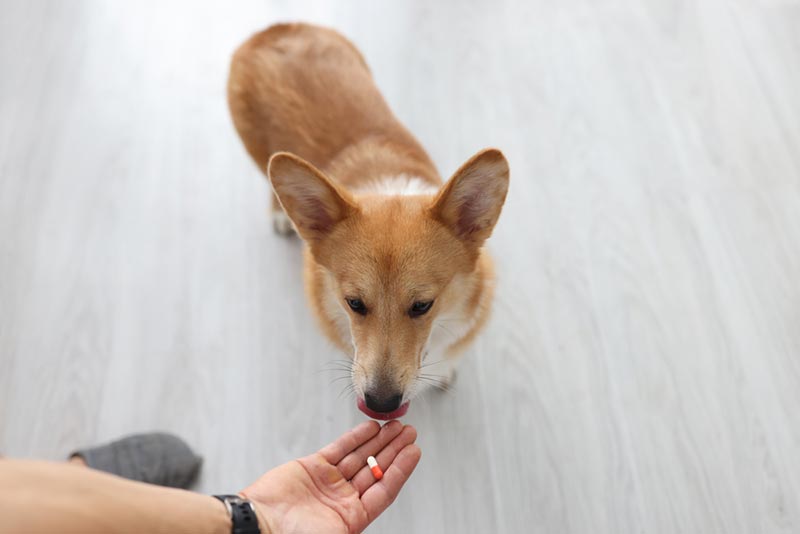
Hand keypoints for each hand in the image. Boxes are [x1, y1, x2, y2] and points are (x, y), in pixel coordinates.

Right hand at [240, 421, 420, 533]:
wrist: (258, 525)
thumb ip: (354, 527)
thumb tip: (364, 526)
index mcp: (351, 518)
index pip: (384, 489)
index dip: (401, 470)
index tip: (415, 452)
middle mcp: (342, 499)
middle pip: (376, 469)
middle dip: (394, 450)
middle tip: (409, 432)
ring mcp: (328, 481)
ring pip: (360, 455)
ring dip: (379, 440)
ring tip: (395, 426)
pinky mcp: (313, 467)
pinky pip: (340, 448)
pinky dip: (356, 437)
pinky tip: (371, 427)